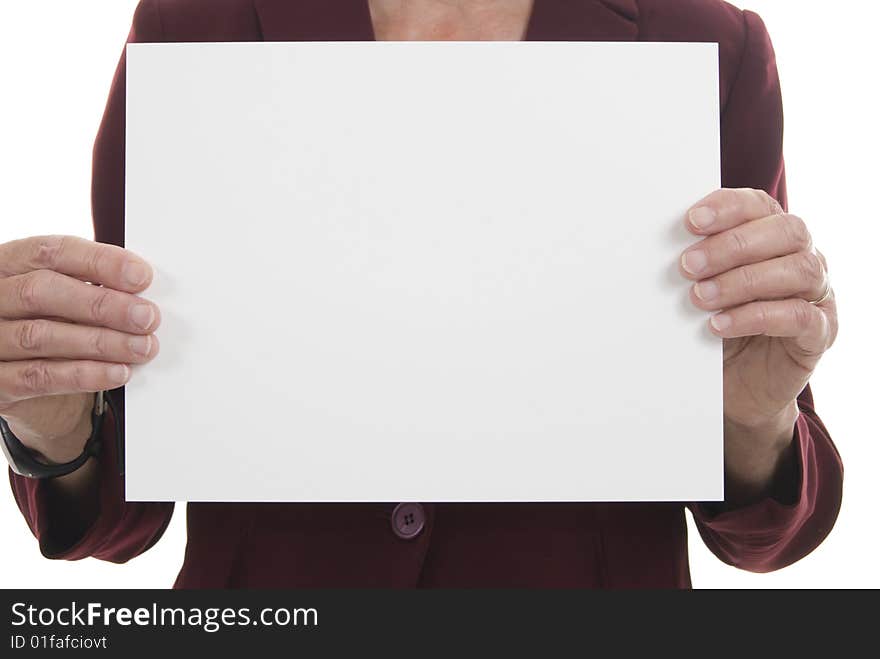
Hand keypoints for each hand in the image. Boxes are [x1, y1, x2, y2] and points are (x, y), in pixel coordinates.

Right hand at [0, 235, 160, 463]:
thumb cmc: (55, 330)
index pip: (49, 252)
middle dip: (102, 304)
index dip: (99, 262)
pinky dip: (83, 374)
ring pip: (40, 335)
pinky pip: (39, 377)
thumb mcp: (69, 302)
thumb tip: (141, 294)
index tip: (140, 276)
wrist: (33, 392)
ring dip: (101, 342)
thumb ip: (94, 288)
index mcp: (9, 266)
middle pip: (41, 291)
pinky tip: (117, 372)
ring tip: (141, 347)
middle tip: (146, 317)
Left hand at [679, 189, 837, 499]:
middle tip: (687, 265)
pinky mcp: (819, 333)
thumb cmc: (714, 326)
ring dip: (743, 281)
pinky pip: (799, 317)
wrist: (734, 388)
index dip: (728, 208)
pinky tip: (719, 325)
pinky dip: (756, 317)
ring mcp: (818, 294)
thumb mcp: (699, 290)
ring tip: (699, 298)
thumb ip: (692, 264)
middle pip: (786, 231)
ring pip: (799, 270)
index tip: (691, 221)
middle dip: (732, 245)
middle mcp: (803, 257)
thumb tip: (652, 246)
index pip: (760, 205)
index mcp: (773, 234)